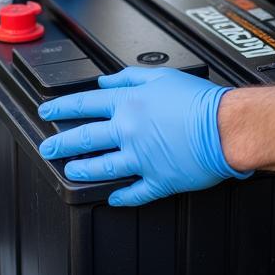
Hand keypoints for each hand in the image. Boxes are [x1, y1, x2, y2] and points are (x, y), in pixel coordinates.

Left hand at [37, 67, 249, 205]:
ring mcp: (141, 158)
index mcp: (129, 103)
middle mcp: (129, 130)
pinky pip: (134, 192)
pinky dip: (122, 196)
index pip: (84, 105)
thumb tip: (106, 80)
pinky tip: (111, 197)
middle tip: (48, 147)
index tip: (47, 112)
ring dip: (83, 169)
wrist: (227, 127)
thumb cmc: (200, 101)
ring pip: (102, 166)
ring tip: (70, 170)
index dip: (61, 108)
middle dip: (61, 143)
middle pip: (85, 137)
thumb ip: (130, 77)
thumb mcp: (162, 76)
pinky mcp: (158, 180)